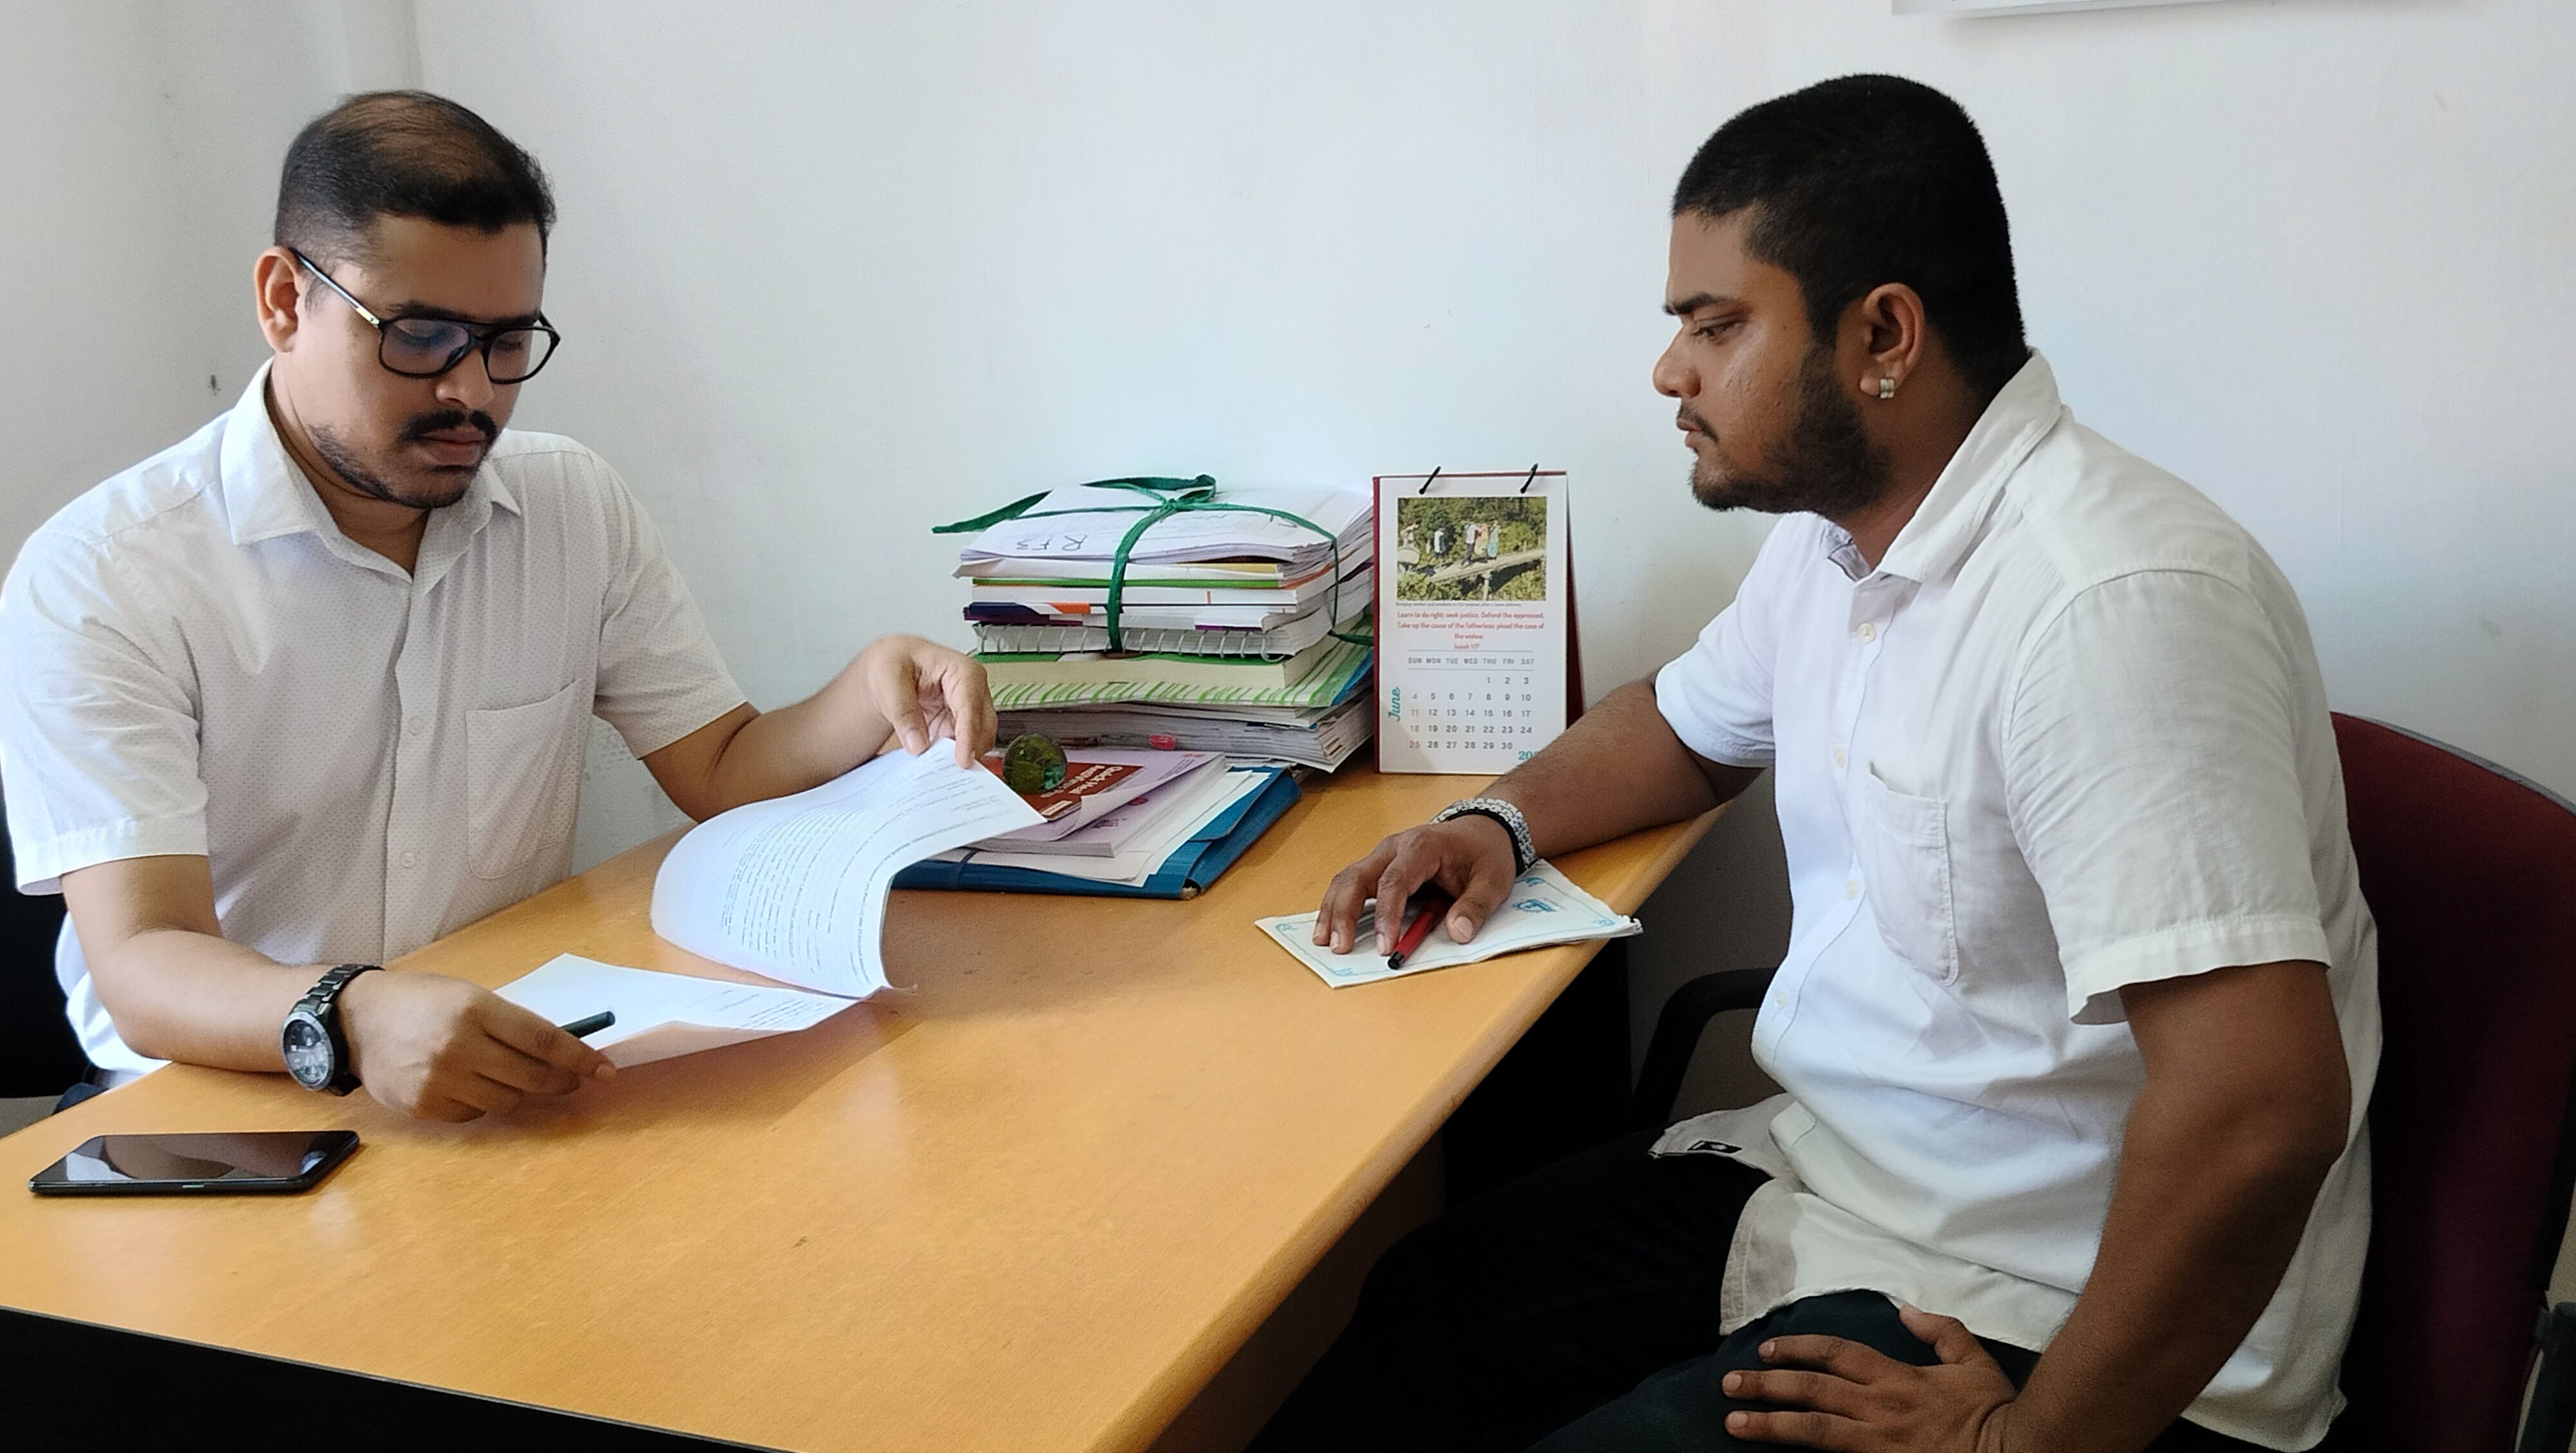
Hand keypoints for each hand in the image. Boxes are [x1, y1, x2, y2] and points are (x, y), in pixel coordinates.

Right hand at [338, 970, 614, 1121]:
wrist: (354, 1021)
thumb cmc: (420, 1001)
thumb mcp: (468, 995)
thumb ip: (510, 1023)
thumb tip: (559, 1050)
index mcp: (476, 1009)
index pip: (544, 1041)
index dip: (580, 1058)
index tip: (604, 1070)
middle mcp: (459, 1046)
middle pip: (532, 1077)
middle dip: (561, 1081)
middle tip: (573, 1080)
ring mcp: (439, 1080)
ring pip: (507, 1101)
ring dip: (522, 1093)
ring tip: (516, 1078)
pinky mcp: (423, 1106)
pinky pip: (474, 1114)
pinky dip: (484, 1103)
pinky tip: (474, 1085)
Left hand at [856, 634, 994, 767]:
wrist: (891, 666)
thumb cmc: (894, 662)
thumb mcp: (888, 679)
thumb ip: (903, 711)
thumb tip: (918, 744)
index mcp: (963, 670)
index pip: (971, 705)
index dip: (969, 735)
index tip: (962, 759)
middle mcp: (973, 690)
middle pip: (983, 726)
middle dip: (971, 750)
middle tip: (951, 773)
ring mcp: (969, 710)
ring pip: (979, 740)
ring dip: (963, 755)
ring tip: (941, 772)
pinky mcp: (960, 726)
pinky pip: (964, 747)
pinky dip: (953, 758)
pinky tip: (938, 766)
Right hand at [1315, 814, 1520, 954]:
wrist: (1482, 831)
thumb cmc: (1484, 853)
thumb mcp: (1493, 881)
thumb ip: (1476, 907)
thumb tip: (1458, 933)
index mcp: (1422, 847)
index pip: (1394, 881)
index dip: (1387, 915)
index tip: (1386, 946)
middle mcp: (1395, 848)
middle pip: (1357, 876)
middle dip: (1344, 912)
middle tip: (1339, 946)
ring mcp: (1383, 856)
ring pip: (1347, 879)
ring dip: (1333, 910)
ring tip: (1324, 940)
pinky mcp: (1380, 867)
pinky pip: (1352, 884)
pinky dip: (1338, 905)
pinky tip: (1330, 928)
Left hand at [1722, 1307, 2017, 1452]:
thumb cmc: (1993, 1411)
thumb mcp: (1973, 1360)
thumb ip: (1941, 1331)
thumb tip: (1907, 1309)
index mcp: (1896, 1377)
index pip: (1834, 1354)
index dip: (1797, 1349)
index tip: (1767, 1350)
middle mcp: (1879, 1408)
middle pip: (1811, 1390)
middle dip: (1766, 1386)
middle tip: (1729, 1385)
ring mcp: (1877, 1443)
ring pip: (1812, 1430)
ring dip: (1769, 1425)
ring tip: (1734, 1422)